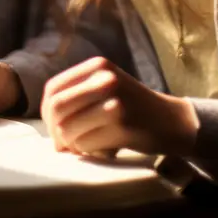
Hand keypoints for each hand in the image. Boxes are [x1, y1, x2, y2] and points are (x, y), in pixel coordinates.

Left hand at [41, 56, 198, 157]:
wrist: (170, 120)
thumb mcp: (107, 86)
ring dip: (72, 143)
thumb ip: (78, 92)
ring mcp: (115, 102)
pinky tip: (100, 148)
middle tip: (64, 144)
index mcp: (98, 66)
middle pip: (56, 108)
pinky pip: (85, 144)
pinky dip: (87, 151)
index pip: (53, 88)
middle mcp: (105, 79)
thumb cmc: (132, 107)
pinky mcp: (122, 126)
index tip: (55, 127)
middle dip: (55, 131)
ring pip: (68, 129)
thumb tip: (46, 117)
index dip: (46, 112)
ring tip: (85, 144)